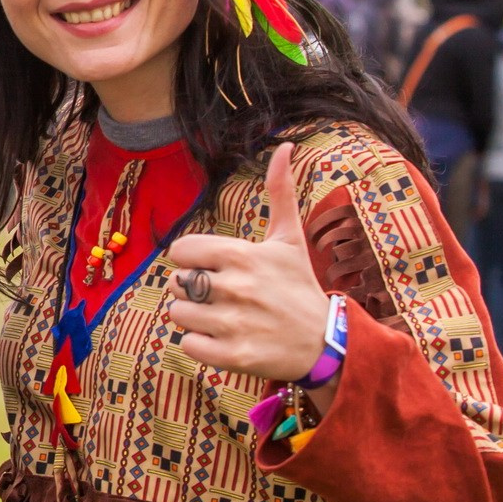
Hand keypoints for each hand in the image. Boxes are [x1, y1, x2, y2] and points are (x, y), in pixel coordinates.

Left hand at [169, 144, 332, 380]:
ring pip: (177, 314)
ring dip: (195, 318)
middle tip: (223, 296)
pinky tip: (226, 338)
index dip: (192, 260)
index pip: (180, 251)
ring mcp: (233, 323)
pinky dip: (202, 345)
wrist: (326, 342)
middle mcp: (234, 287)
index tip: (214, 268)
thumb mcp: (290, 239)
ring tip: (224, 317)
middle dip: (193, 290)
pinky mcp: (233, 355)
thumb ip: (280, 192)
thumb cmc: (299, 286)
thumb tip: (285, 146)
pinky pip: (188, 346)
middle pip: (176, 284)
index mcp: (241, 255)